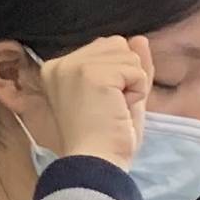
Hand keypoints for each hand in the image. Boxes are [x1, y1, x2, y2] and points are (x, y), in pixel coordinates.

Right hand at [32, 36, 151, 167]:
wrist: (96, 160)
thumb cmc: (105, 136)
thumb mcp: (121, 95)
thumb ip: (129, 66)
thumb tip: (139, 39)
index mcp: (60, 69)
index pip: (106, 48)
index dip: (118, 75)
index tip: (101, 104)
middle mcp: (61, 63)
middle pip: (117, 45)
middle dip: (125, 76)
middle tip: (109, 106)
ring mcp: (74, 66)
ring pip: (128, 55)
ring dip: (132, 85)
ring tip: (113, 108)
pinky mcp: (91, 74)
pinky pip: (135, 70)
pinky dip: (136, 92)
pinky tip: (118, 110)